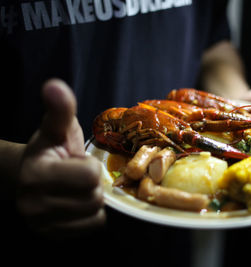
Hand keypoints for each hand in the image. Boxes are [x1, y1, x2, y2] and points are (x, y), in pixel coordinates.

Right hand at [17, 79, 104, 237]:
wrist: (30, 175)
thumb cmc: (50, 148)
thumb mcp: (56, 127)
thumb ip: (60, 109)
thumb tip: (54, 85)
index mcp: (36, 173)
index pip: (89, 175)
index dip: (90, 166)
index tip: (78, 160)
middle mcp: (34, 203)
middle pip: (94, 197)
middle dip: (94, 184)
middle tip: (80, 175)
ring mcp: (42, 223)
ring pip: (95, 213)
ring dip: (94, 198)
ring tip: (79, 188)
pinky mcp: (52, 235)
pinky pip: (93, 225)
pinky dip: (92, 214)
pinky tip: (79, 201)